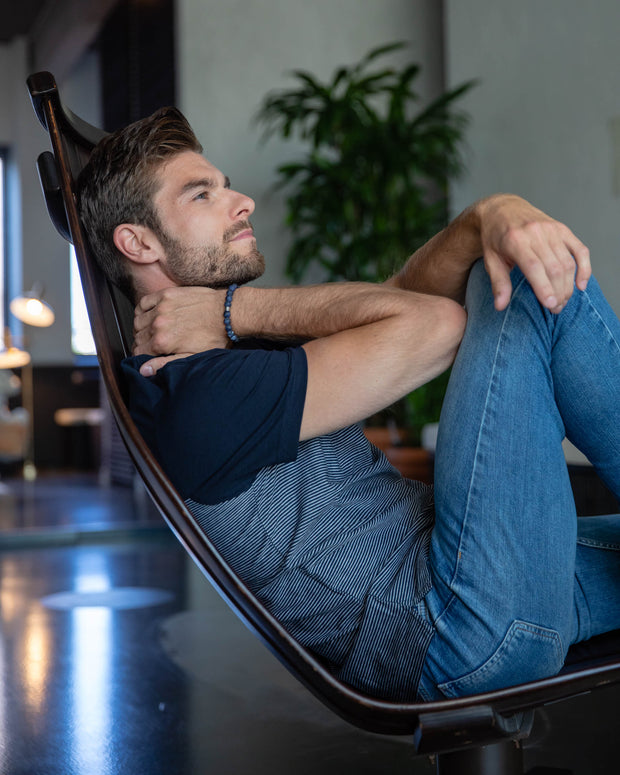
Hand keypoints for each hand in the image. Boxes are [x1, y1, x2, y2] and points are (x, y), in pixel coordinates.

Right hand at [133, 286, 227, 375]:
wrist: (227, 313)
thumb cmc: (214, 337)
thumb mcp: (191, 357)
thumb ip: (164, 364)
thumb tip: (143, 370)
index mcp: (162, 342)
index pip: (138, 351)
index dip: (142, 355)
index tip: (150, 354)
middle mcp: (158, 324)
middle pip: (137, 336)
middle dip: (143, 342)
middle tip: (154, 342)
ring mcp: (161, 307)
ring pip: (138, 320)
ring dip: (142, 327)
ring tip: (153, 329)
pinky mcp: (166, 294)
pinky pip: (143, 302)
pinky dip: (143, 309)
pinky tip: (151, 314)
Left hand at [477, 195, 590, 312]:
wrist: (501, 208)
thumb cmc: (494, 238)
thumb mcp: (490, 260)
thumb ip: (498, 283)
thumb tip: (500, 306)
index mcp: (515, 240)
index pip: (534, 266)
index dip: (544, 287)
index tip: (550, 304)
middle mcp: (535, 233)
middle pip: (554, 267)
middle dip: (558, 291)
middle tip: (555, 309)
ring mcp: (551, 229)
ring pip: (568, 261)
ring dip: (568, 285)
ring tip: (562, 301)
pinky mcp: (562, 228)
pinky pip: (580, 249)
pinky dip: (585, 267)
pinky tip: (581, 285)